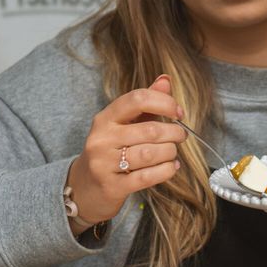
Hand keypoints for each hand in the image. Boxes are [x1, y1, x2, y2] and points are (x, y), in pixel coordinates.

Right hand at [66, 74, 185, 231]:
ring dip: (170, 152)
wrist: (86, 187)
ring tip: (173, 152)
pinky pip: (147, 177)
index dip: (164, 103)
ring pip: (150, 154)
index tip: (178, 112)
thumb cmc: (111, 150)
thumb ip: (145, 103)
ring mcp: (104, 164)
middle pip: (149, 130)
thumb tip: (166, 80)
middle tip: (180, 136)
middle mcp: (101, 139)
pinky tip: (171, 167)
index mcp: (105, 118)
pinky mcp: (112, 186)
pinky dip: (166, 171)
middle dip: (173, 133)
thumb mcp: (123, 124)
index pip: (137, 99)